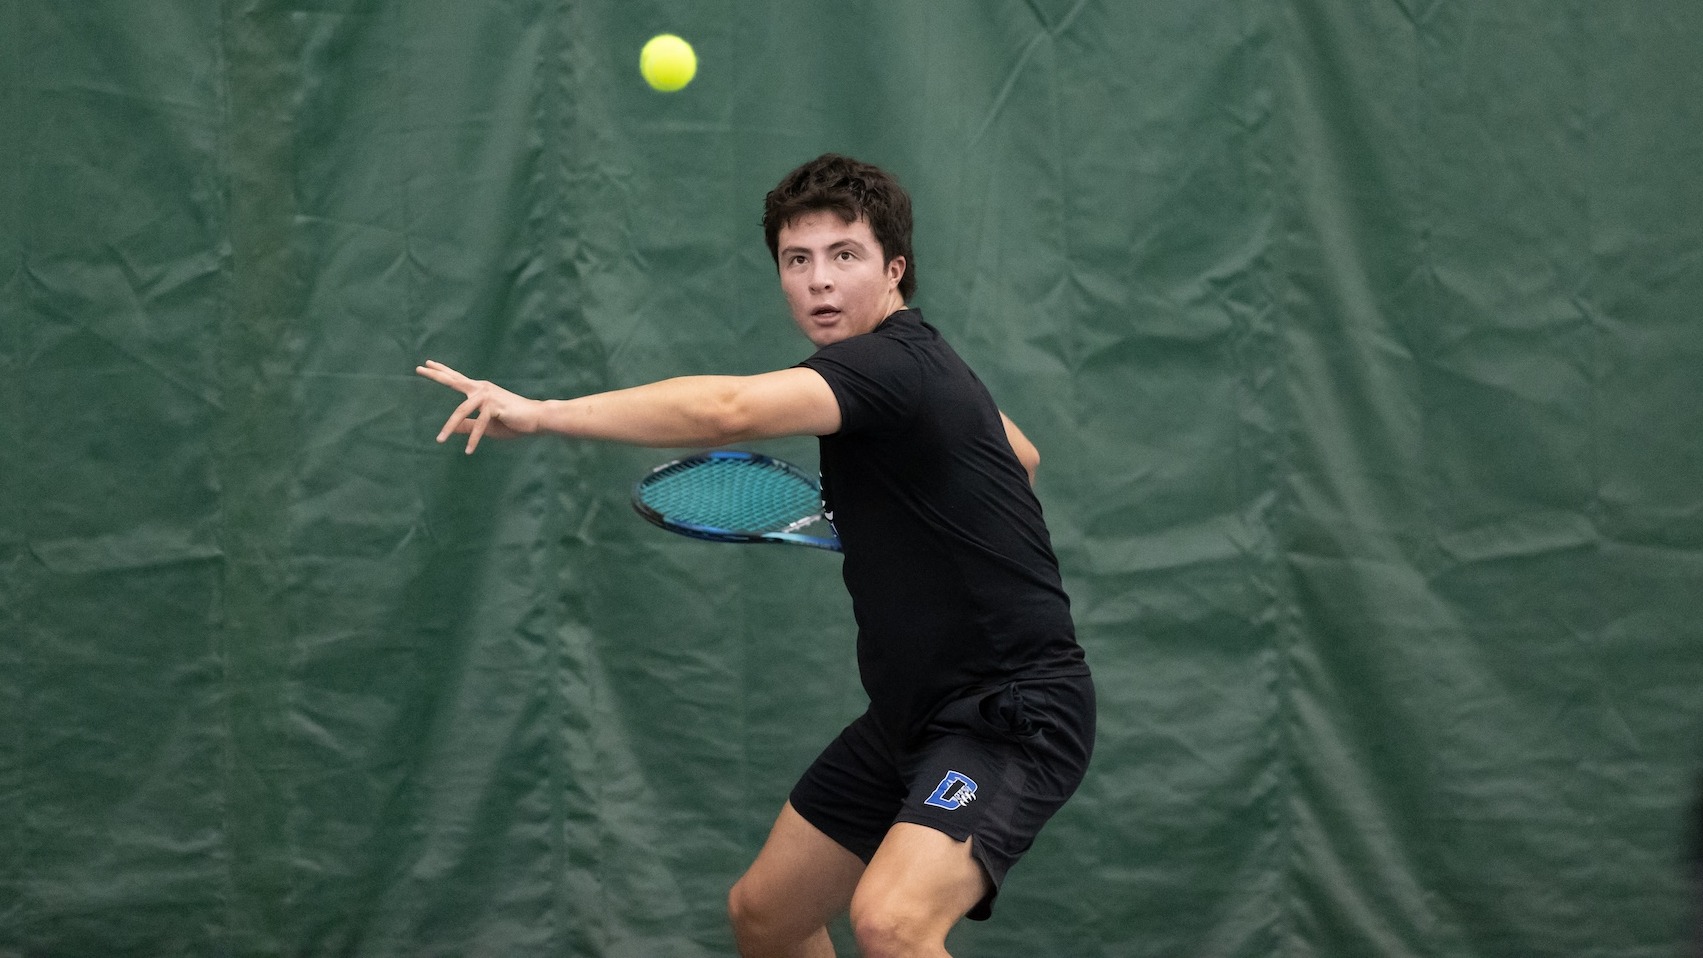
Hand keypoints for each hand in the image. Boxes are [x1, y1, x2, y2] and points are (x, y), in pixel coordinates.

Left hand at [415, 360, 542, 453]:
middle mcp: (482, 389)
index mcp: (480, 390)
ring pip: (461, 411)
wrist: (537, 419)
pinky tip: (469, 450)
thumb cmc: (514, 422)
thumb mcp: (486, 427)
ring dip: (449, 427)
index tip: (428, 364)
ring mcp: (487, 396)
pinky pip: (479, 425)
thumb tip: (453, 427)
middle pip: (454, 381)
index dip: (443, 371)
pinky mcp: (494, 406)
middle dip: (436, 375)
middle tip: (419, 368)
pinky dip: (474, 438)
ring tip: (439, 440)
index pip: (457, 379)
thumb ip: (469, 425)